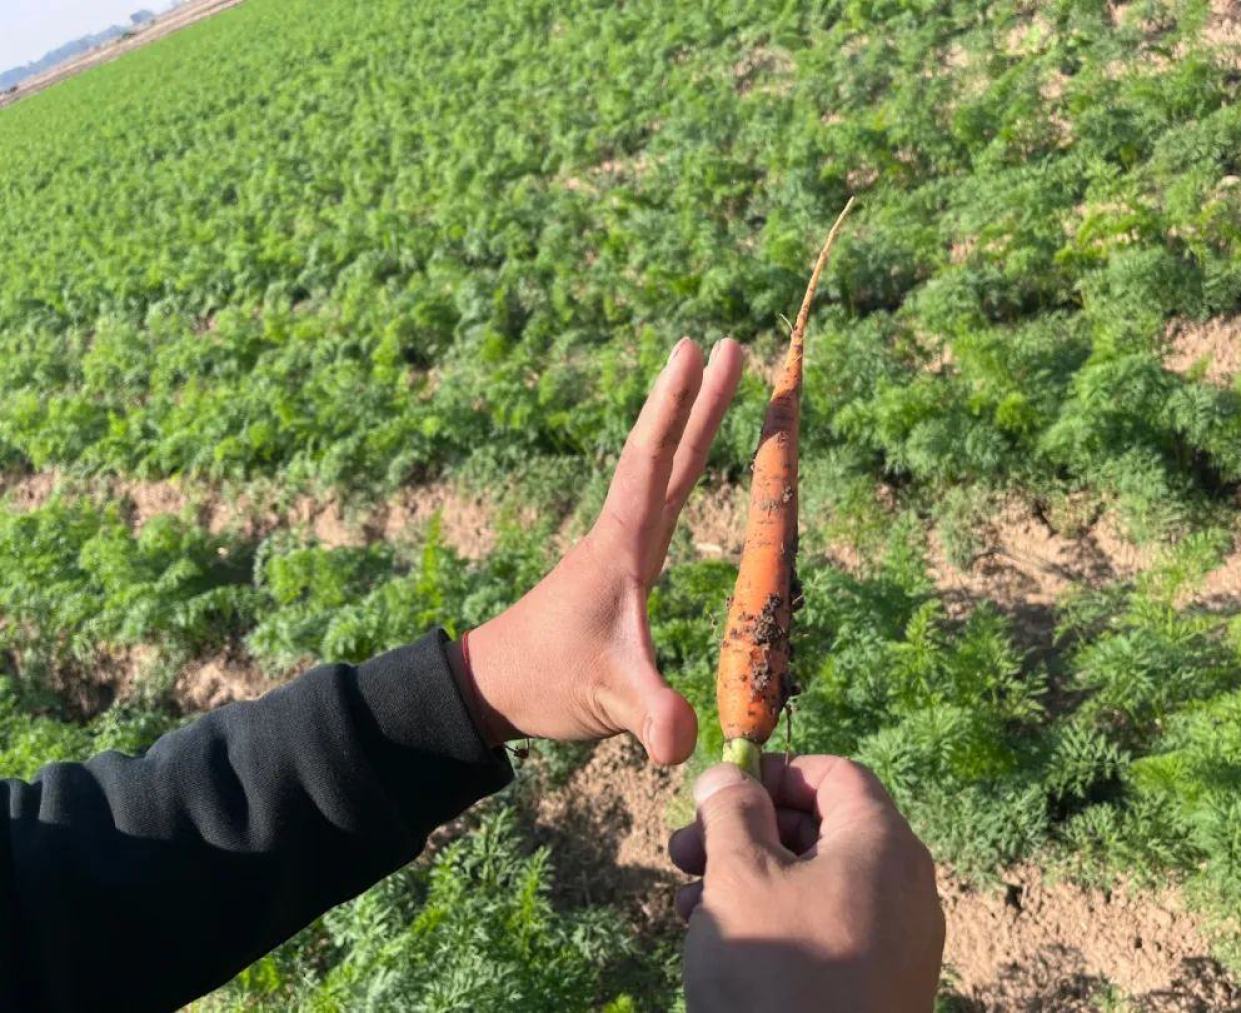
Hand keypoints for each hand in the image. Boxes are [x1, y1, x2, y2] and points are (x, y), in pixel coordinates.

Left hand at [462, 337, 743, 762]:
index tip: (696, 348)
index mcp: (620, 547)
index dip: (677, 406)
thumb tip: (683, 742)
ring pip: (667, 473)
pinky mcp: (623, 573)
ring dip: (694, 425)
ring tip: (723, 381)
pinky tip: (689, 465)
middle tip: (732, 344)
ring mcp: (622, 551)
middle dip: (700, 399)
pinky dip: (682, 469)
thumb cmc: (544, 682)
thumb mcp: (604, 701)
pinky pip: (663, 503)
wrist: (492, 688)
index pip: (653, 461)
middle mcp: (622, 537)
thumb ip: (646, 714)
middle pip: (668, 453)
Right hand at [670, 755, 944, 1012]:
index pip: (836, 776)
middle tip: (683, 848)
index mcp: (884, 845)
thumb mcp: (740, 875)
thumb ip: (732, 811)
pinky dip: (771, 920)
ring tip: (687, 900)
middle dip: (745, 829)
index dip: (776, 772)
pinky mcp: (874, 988)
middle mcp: (901, 889)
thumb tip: (729, 775)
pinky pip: (822, 929)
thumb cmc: (779, 975)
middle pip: (821, 828)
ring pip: (813, 882)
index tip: (722, 789)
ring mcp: (893, 944)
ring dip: (746, 876)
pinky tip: (714, 938)